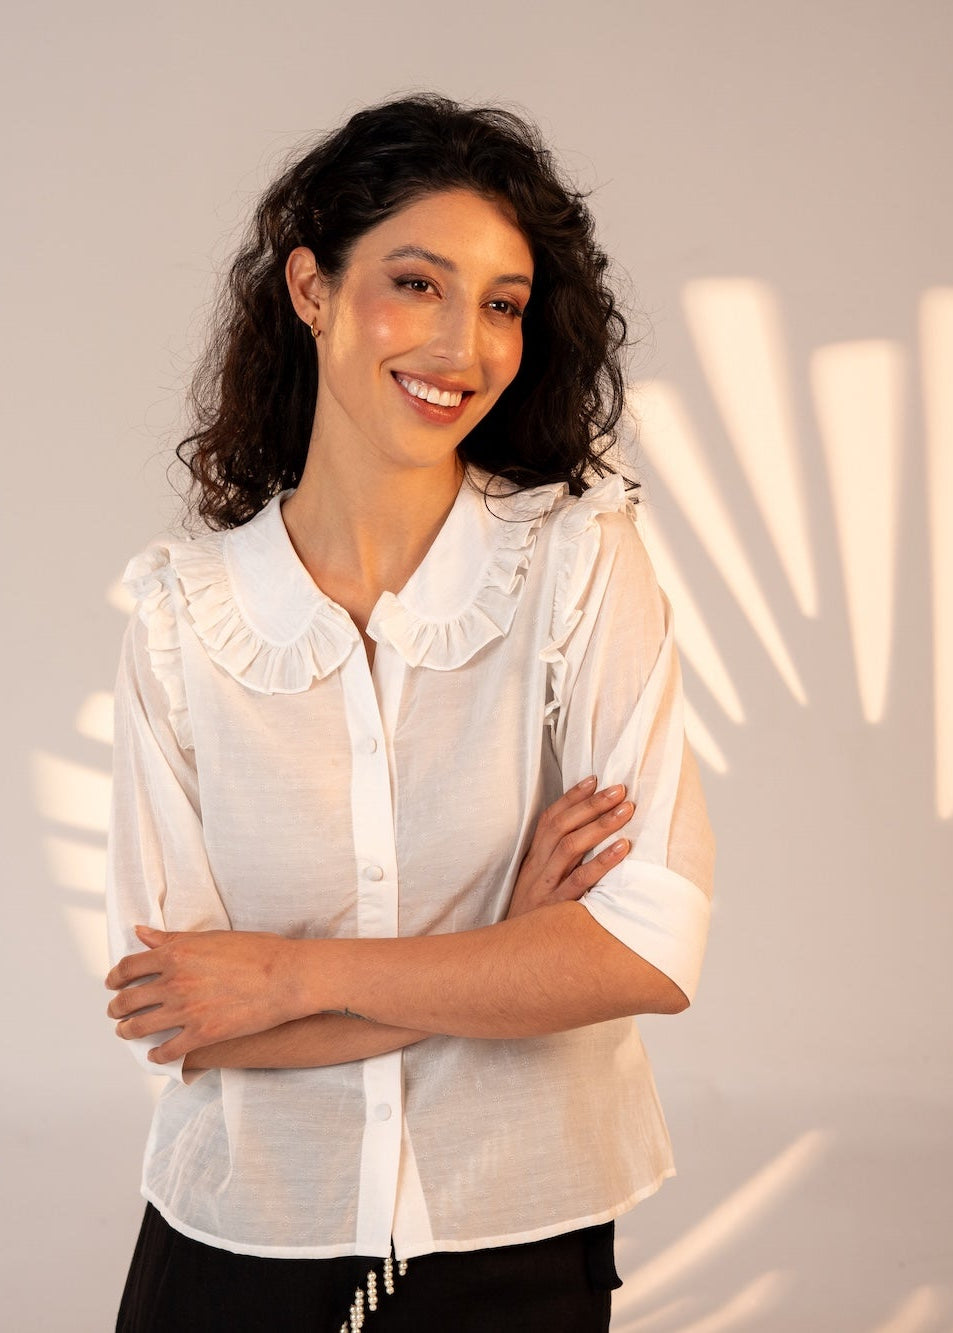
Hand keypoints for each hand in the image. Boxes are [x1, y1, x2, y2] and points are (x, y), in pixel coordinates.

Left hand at [105, 926, 302, 1064]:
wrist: (287, 976)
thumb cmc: (257, 951)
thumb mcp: (212, 937)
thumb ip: (173, 938)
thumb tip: (141, 933)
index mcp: (175, 954)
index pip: (128, 967)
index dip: (115, 978)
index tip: (113, 984)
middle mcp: (174, 982)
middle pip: (127, 1000)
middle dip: (116, 1008)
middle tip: (115, 1011)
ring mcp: (186, 1011)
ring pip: (139, 1027)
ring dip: (127, 1031)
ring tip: (127, 1032)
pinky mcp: (202, 1035)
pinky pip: (167, 1051)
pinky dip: (157, 1055)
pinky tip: (156, 1055)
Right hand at [506, 776, 633, 918]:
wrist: (509, 959)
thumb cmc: (533, 921)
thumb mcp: (538, 887)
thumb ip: (557, 865)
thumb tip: (589, 840)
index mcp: (533, 861)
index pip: (550, 820)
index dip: (572, 797)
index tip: (595, 778)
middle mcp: (537, 869)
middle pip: (562, 827)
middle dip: (592, 805)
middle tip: (620, 789)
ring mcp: (545, 888)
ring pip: (570, 847)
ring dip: (600, 825)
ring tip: (626, 811)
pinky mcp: (556, 909)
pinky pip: (580, 881)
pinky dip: (602, 862)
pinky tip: (622, 848)